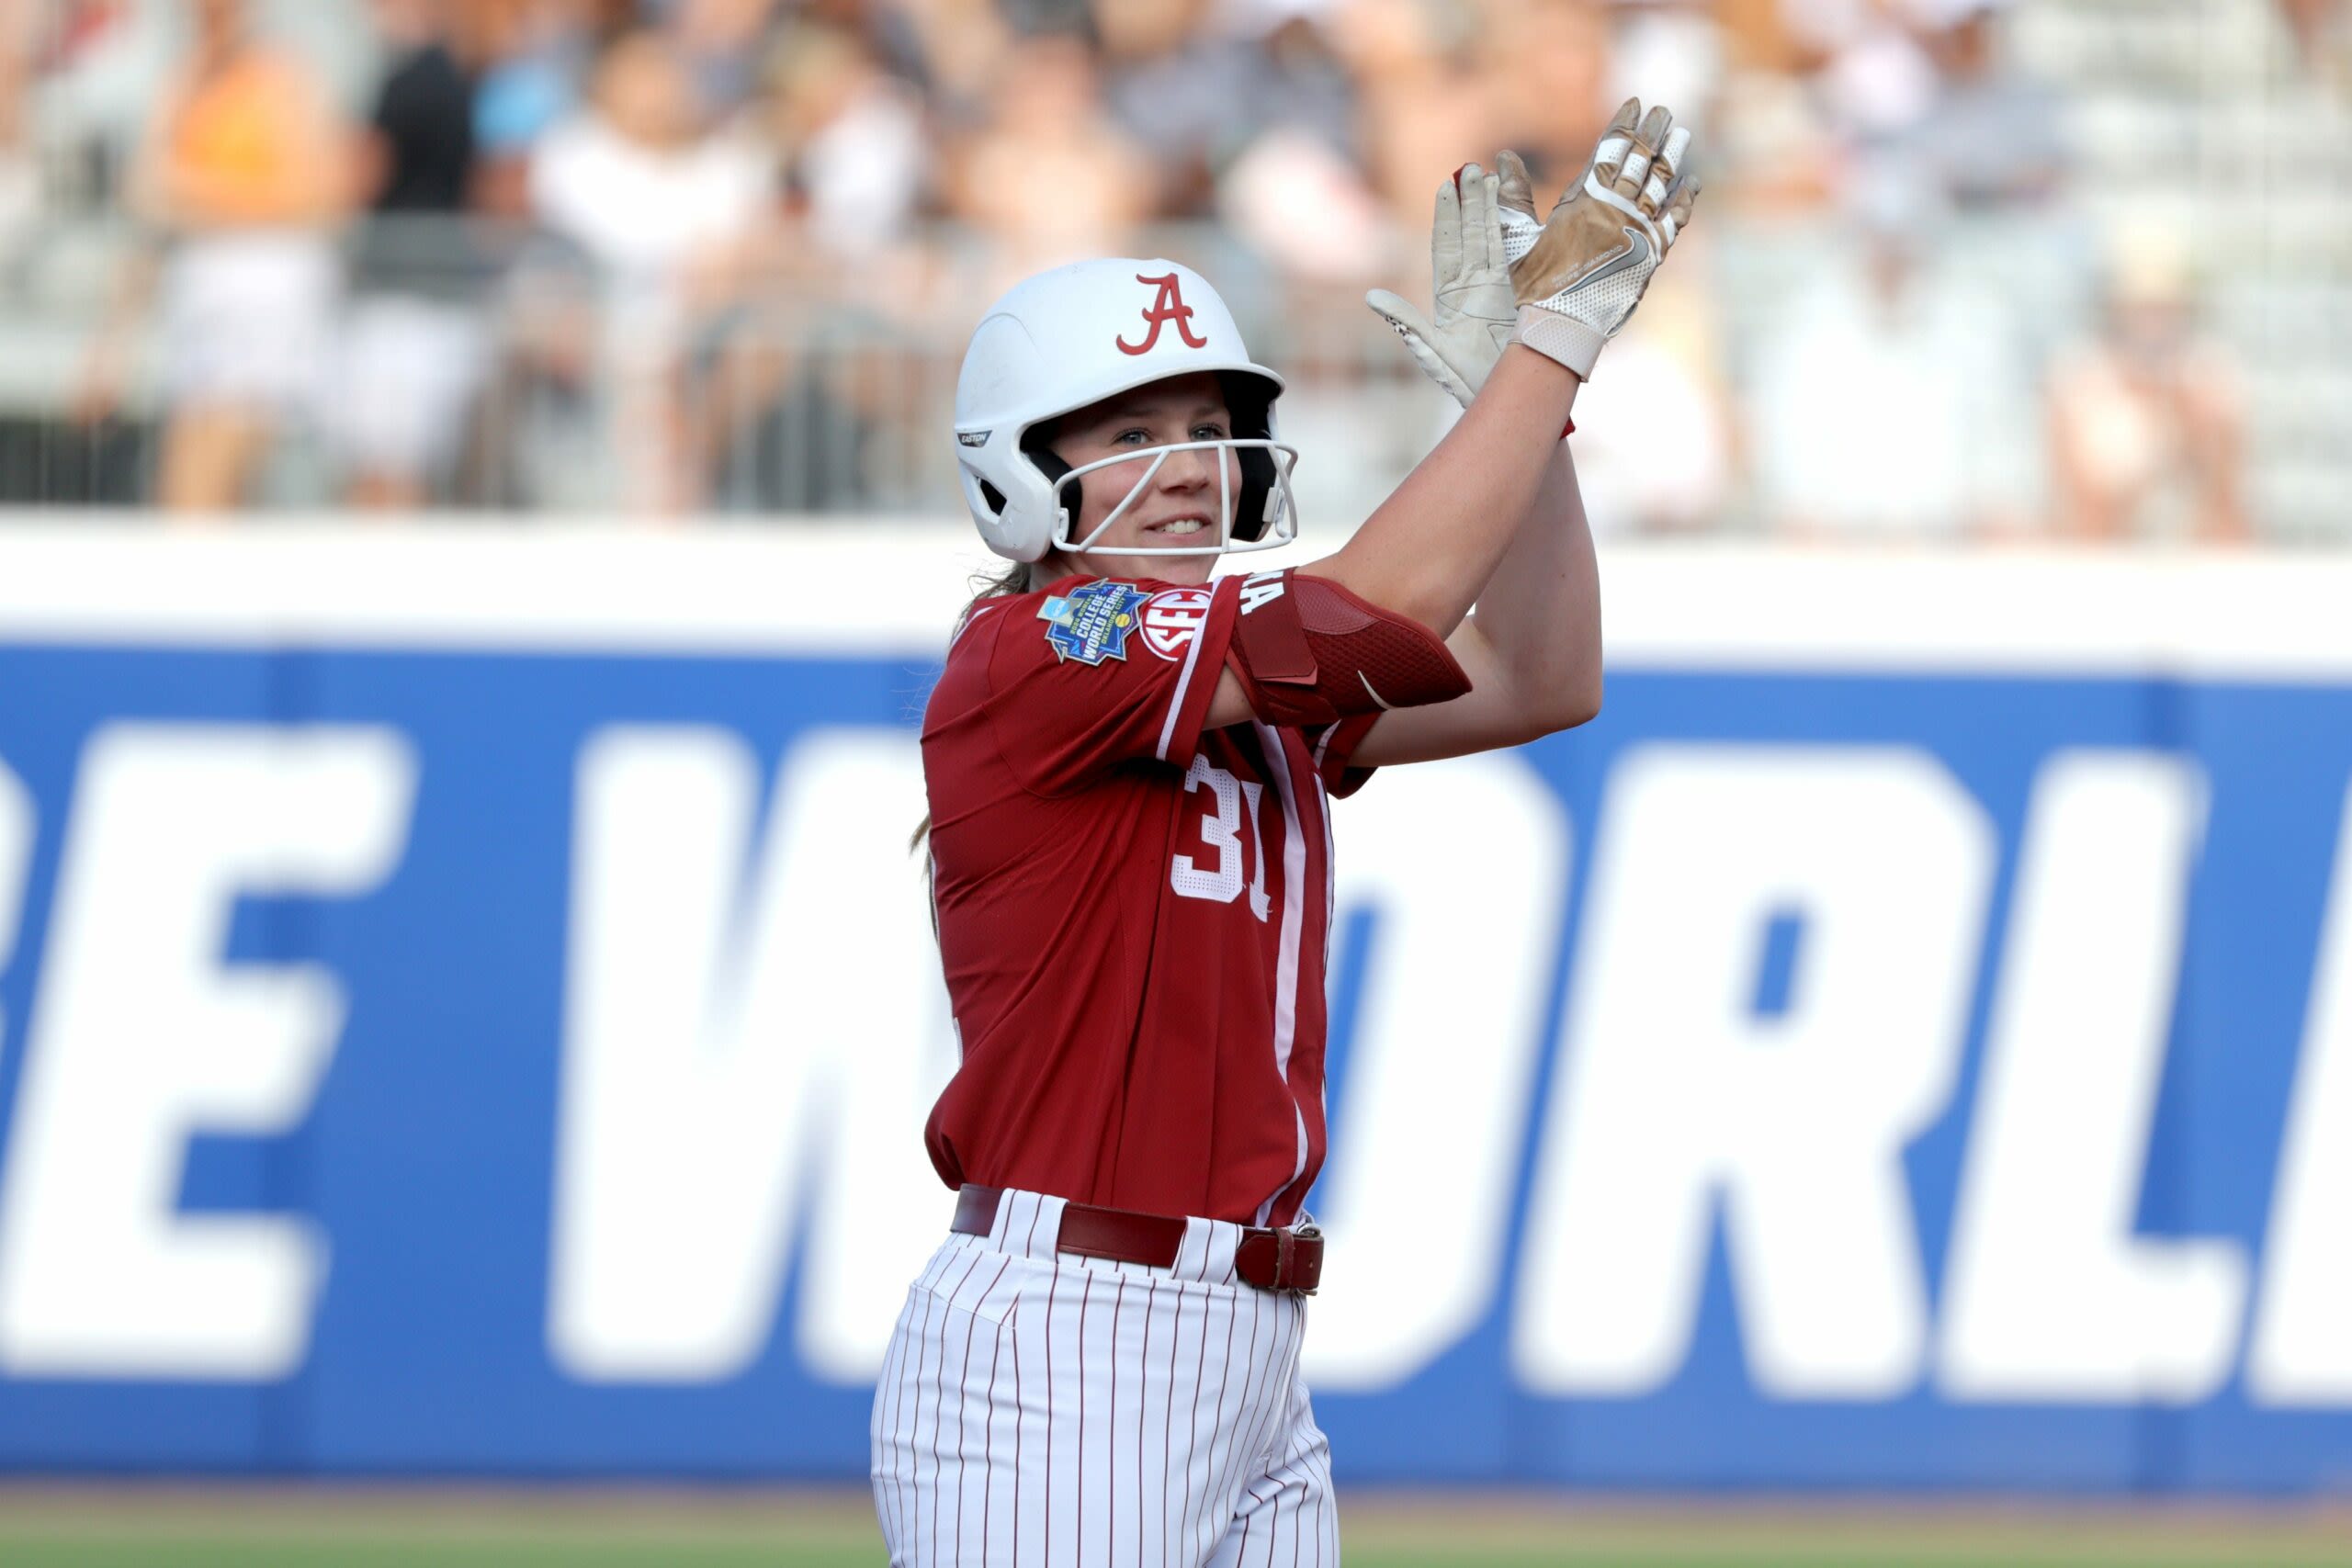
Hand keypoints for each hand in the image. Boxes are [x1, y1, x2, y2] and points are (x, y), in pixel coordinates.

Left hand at [1365, 162, 1516, 408]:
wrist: (1510, 398)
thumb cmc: (1469, 381)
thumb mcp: (1432, 351)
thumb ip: (1405, 321)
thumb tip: (1371, 297)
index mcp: (1452, 298)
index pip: (1447, 248)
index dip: (1447, 218)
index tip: (1445, 187)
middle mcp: (1479, 287)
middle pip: (1473, 235)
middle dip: (1471, 203)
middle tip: (1469, 170)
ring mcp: (1505, 288)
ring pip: (1498, 239)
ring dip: (1494, 209)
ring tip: (1491, 177)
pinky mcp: (1529, 294)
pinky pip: (1525, 254)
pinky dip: (1523, 229)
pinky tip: (1521, 205)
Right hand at [1504, 99, 1698, 379]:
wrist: (1562, 327)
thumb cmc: (1533, 285)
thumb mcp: (1516, 236)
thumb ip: (1513, 195)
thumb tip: (1502, 157)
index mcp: (1582, 201)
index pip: (1608, 150)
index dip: (1622, 124)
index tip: (1633, 103)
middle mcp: (1614, 210)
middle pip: (1639, 161)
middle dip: (1653, 132)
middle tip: (1664, 110)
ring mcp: (1636, 232)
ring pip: (1661, 184)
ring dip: (1673, 156)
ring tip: (1682, 133)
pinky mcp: (1651, 255)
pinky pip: (1674, 221)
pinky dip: (1684, 200)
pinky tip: (1692, 183)